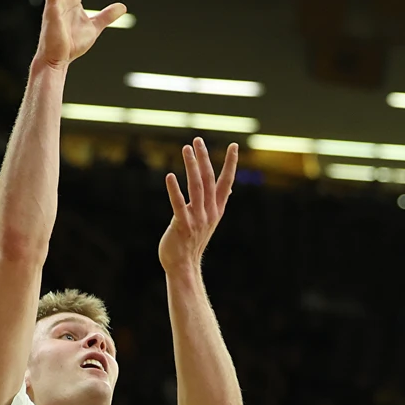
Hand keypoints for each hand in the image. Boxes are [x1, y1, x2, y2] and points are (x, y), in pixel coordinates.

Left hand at [157, 137, 237, 274]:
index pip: (226, 182)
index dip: (230, 164)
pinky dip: (174, 190)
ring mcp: (197, 219)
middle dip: (204, 159)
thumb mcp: (209, 220)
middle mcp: (210, 212)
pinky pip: (179, 204)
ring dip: (192, 167)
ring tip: (186, 149)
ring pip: (196, 188)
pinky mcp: (182, 226)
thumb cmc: (193, 240)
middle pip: (209, 180)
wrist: (183, 265)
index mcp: (217, 209)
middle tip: (198, 140)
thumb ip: (217, 203)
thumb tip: (229, 189)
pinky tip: (170, 176)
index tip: (233, 146)